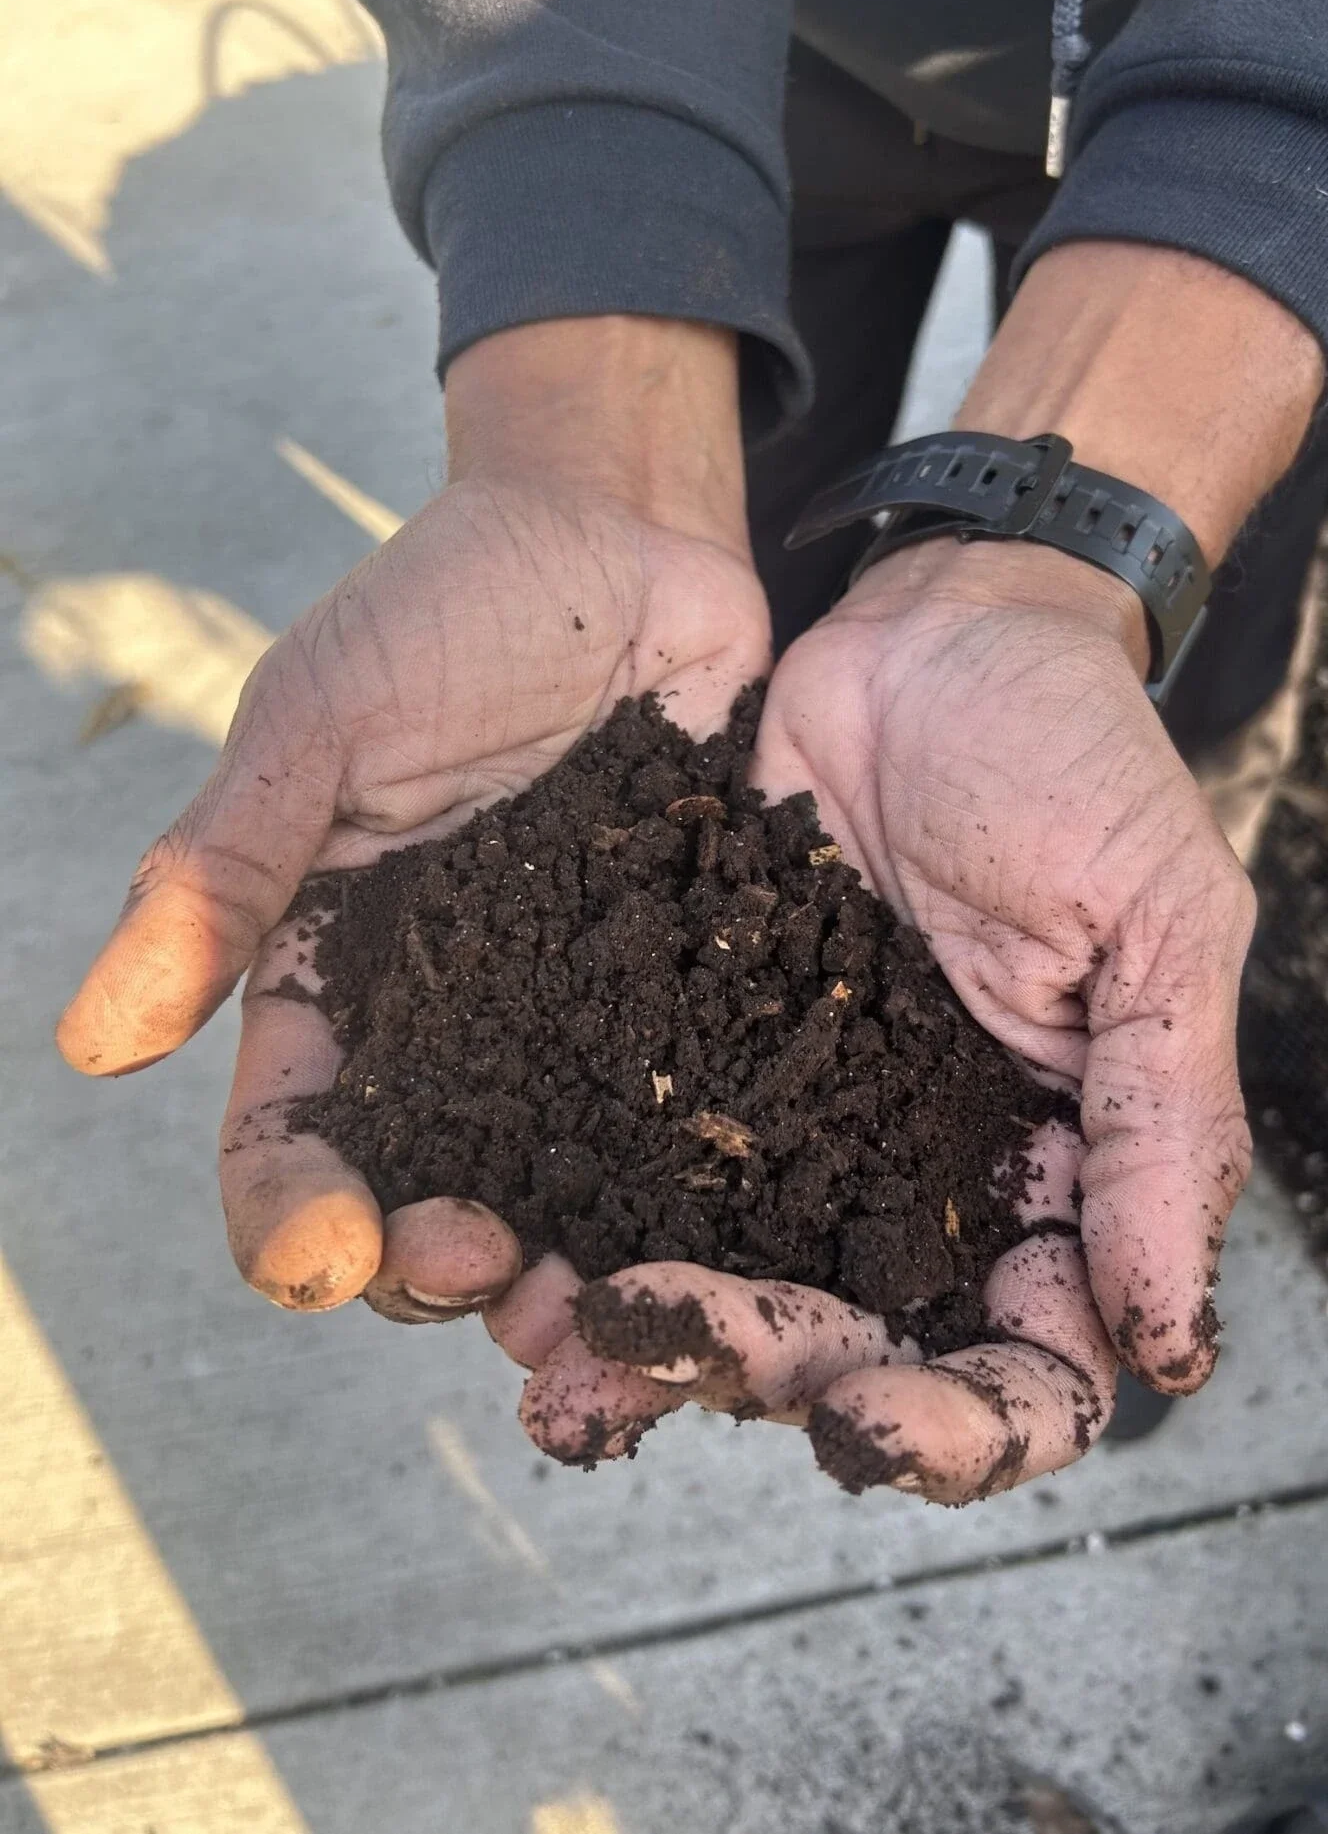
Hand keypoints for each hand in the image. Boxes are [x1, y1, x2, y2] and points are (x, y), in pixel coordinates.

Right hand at [57, 319, 769, 1320]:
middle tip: (484, 1271)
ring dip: (566, 1265)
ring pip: (563, 1189)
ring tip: (598, 1298)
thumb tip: (95, 1043)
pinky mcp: (696, 994)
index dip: (290, 1215)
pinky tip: (726, 1231)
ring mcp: (584, 1022)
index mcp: (343, 977)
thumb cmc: (446, 611)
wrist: (623, 535)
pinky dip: (702, 1187)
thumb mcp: (319, 725)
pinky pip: (699, 1111)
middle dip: (435, 1269)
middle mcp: (461, 1029)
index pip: (292, 1135)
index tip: (322, 1255)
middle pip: (426, 1197)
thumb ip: (224, 872)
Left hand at [512, 539, 1254, 1498]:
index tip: (872, 1425)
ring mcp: (791, 1131)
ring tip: (552, 1358)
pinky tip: (504, 1251)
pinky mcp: (683, 1060)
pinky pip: (623, 1171)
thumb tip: (1169, 1351)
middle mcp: (911, 1186)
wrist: (930, 631)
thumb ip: (1166, 1130)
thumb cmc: (1076, 763)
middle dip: (757, 1375)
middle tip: (663, 1345)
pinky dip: (566, 1224)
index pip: (1019, 1368)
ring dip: (639, 1344)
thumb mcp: (1157, 931)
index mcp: (1045, 1182)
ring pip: (719, 1286)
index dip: (955, 1430)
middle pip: (844, 1348)